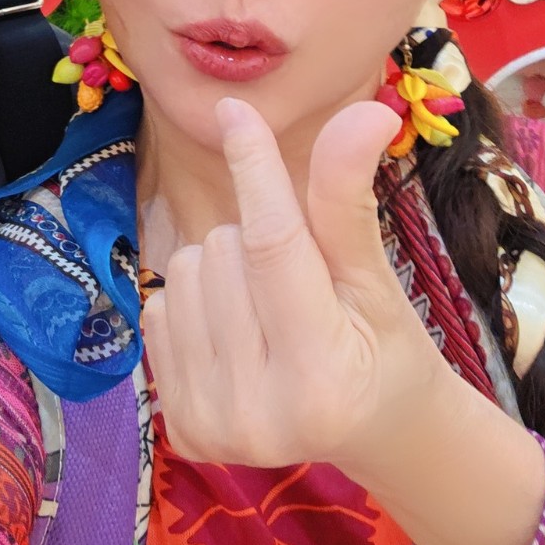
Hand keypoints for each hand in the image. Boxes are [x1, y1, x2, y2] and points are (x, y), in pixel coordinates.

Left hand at [141, 96, 449, 477]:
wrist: (373, 433)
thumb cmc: (385, 347)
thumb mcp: (375, 276)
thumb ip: (348, 198)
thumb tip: (367, 110)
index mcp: (322, 375)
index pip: (274, 246)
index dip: (255, 171)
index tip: (235, 112)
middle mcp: (259, 413)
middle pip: (225, 251)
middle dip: (257, 242)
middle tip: (302, 287)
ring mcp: (212, 425)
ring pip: (187, 272)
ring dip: (225, 270)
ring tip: (271, 311)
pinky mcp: (181, 428)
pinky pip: (159, 307)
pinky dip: (197, 302)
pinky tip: (238, 336)